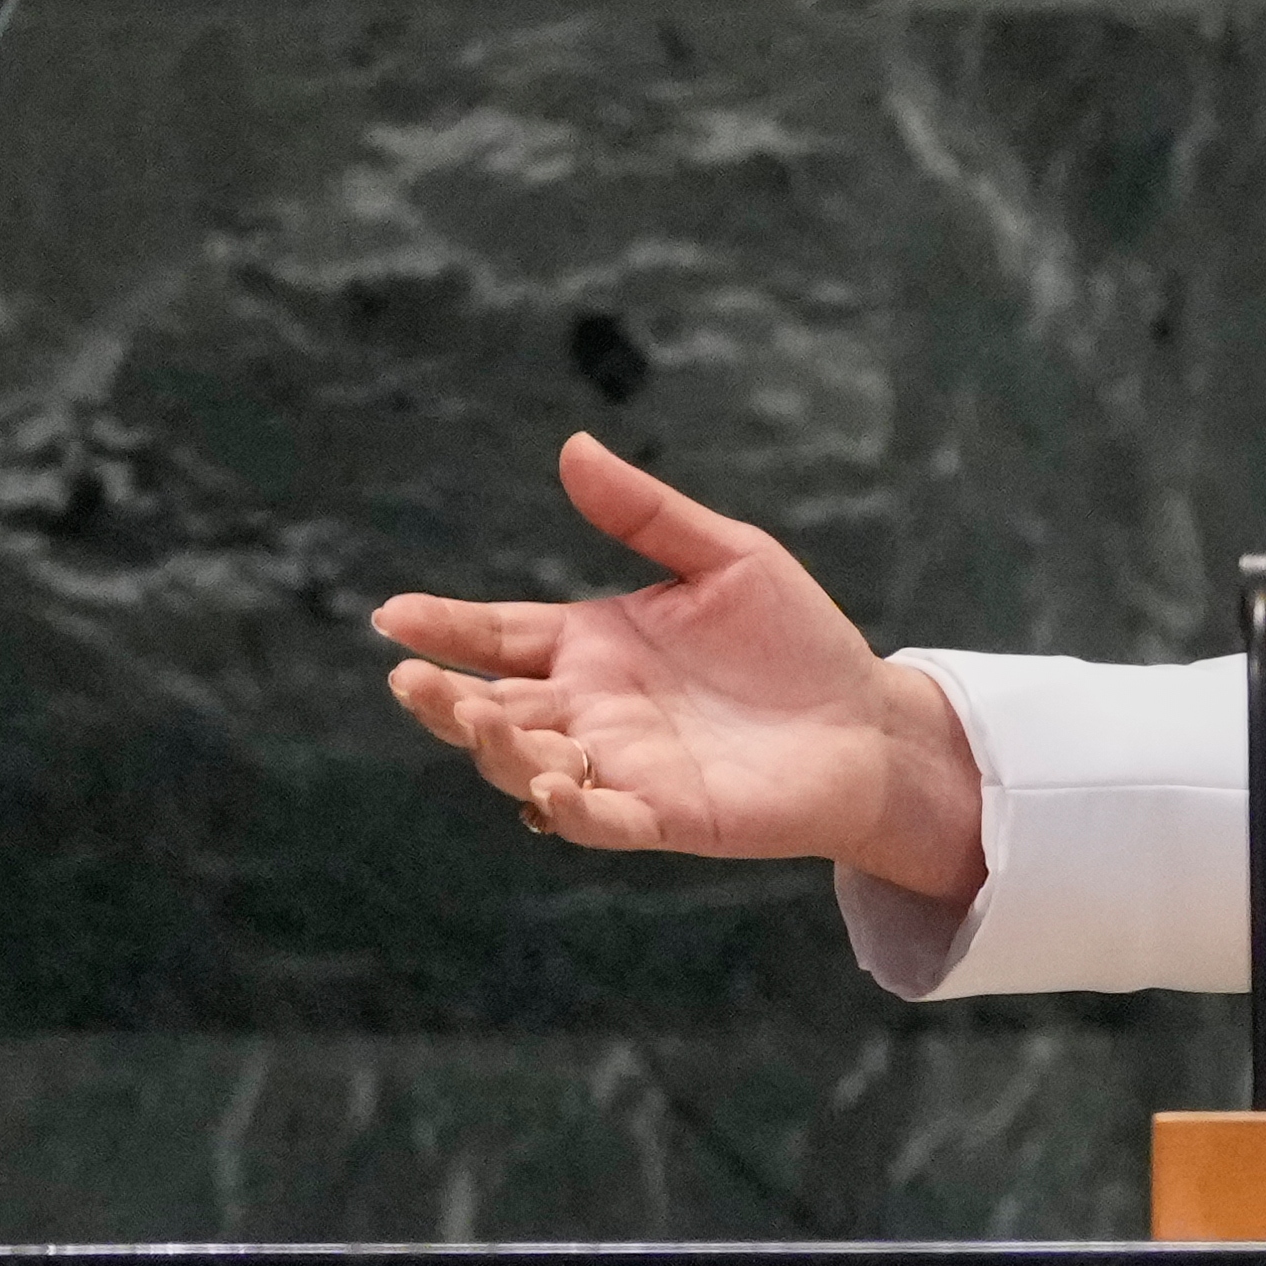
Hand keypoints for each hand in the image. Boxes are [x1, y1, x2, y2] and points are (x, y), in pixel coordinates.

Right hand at [375, 435, 986, 905]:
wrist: (872, 722)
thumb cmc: (798, 643)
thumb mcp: (729, 559)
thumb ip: (648, 515)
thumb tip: (572, 446)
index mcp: (591, 644)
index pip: (495, 633)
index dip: (443, 626)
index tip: (394, 615)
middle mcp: (590, 708)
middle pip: (491, 706)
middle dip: (444, 697)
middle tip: (410, 679)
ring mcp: (621, 766)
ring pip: (527, 764)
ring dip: (494, 747)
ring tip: (473, 717)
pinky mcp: (666, 815)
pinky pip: (601, 820)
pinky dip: (570, 808)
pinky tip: (551, 785)